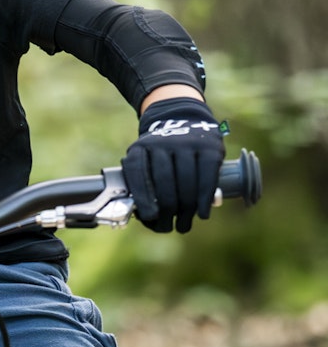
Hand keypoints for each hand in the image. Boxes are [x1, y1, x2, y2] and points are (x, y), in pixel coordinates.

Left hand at [122, 97, 225, 232]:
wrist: (183, 119)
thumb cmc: (161, 152)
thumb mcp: (145, 159)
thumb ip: (144, 182)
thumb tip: (149, 218)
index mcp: (140, 148)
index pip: (137, 173)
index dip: (142, 198)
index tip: (149, 218)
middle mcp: (161, 143)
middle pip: (164, 183)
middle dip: (167, 210)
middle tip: (168, 227)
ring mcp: (186, 143)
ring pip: (186, 183)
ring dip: (186, 210)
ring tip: (184, 224)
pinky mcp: (209, 147)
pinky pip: (207, 176)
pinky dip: (204, 198)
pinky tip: (202, 212)